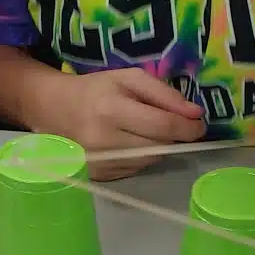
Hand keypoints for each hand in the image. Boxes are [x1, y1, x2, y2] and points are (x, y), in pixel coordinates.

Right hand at [24, 68, 205, 180]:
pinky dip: (140, 157)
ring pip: (150, 160)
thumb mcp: (129, 79)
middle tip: (173, 124)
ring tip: (141, 129)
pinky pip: (135, 169)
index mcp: (111, 110)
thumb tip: (195, 114)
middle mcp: (104, 140)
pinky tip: (127, 142)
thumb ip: (164, 94)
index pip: (162, 126)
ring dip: (156, 146)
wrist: (54, 109)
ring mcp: (99, 163)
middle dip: (173, 136)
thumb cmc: (96, 90)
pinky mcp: (99, 176)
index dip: (188, 128)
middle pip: (159, 146)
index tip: (200, 125)